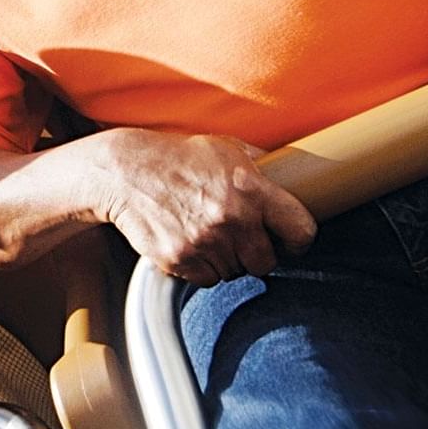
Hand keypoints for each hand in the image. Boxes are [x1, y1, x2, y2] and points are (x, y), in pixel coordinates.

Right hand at [101, 129, 315, 285]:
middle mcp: (232, 218)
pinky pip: (207, 279)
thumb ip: (259, 167)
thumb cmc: (178, 158)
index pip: (301, 231)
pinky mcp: (181, 260)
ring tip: (208, 233)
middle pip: (267, 262)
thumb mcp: (225, 148)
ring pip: (235, 272)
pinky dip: (202, 267)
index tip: (290, 240)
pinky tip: (191, 242)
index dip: (298, 240)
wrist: (126, 173)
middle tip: (241, 237)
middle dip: (257, 253)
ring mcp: (206, 242)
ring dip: (227, 259)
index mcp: (251, 189)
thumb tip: (291, 180)